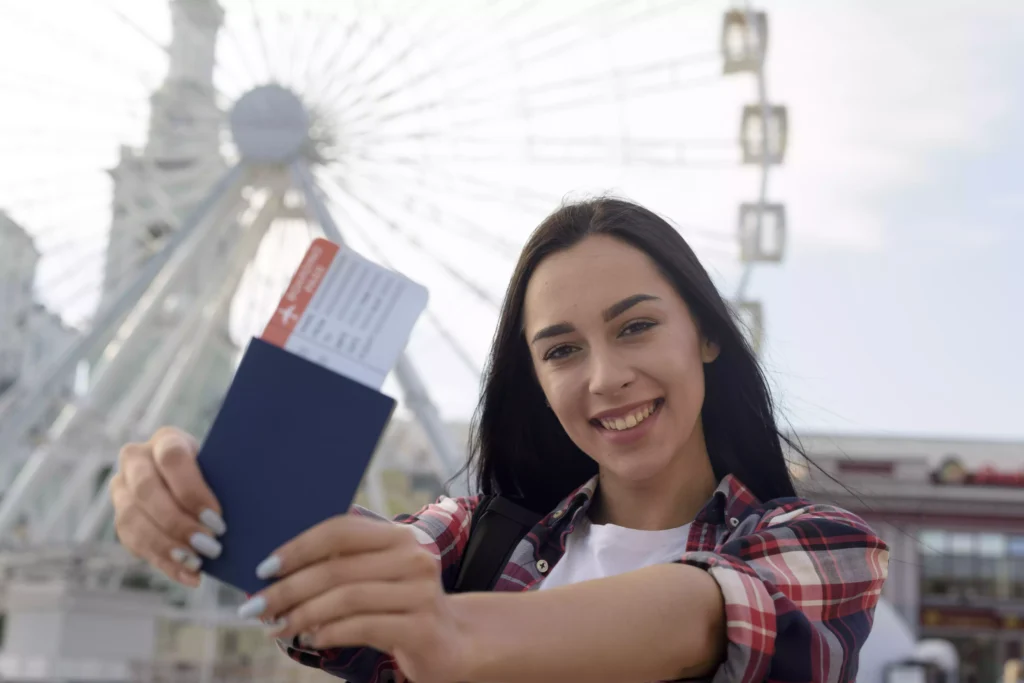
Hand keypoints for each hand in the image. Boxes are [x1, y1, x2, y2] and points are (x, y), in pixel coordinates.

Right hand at [110, 426, 226, 586]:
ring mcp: (122, 489)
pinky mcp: (121, 518)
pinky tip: (191, 576)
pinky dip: (165, 563)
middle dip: (179, 523)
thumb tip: (253, 506)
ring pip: (133, 519)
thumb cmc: (220, 474)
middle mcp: (136, 460)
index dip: (192, 491)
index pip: (172, 458)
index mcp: (167, 440)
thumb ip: (230, 480)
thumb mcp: (224, 468)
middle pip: (147, 490)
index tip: (217, 519)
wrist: (196, 482)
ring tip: (198, 564)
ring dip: (167, 546)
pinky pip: (135, 544)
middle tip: (211, 546)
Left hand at [244, 514, 470, 682]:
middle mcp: (414, 557)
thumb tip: (276, 571)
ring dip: (302, 614)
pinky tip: (311, 639)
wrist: (452, 643)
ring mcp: (421, 593)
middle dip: (288, 589)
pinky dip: (329, 633)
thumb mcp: (378, 576)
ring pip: (346, 598)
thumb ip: (342, 565)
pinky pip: (362, 627)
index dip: (299, 547)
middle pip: (338, 568)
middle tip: (255, 607)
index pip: (341, 530)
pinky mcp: (422, 628)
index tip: (264, 568)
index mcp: (400, 536)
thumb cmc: (400, 607)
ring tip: (277, 627)